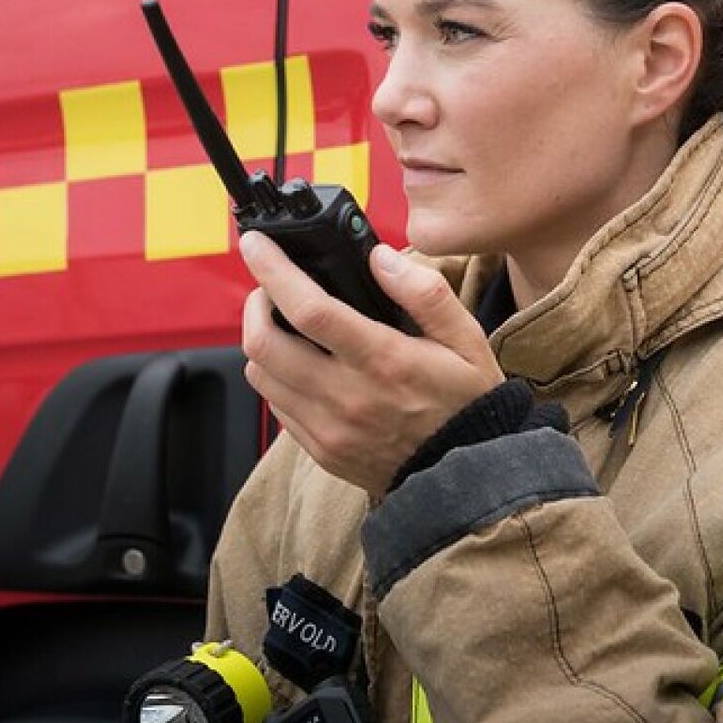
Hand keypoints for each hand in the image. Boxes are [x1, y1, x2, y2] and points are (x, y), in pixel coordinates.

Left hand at [238, 233, 506, 496]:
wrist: (466, 477)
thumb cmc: (467, 402)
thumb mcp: (466, 339)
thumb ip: (424, 293)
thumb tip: (379, 258)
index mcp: (384, 361)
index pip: (310, 310)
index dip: (274, 271)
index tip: (256, 245)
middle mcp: (348, 397)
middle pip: (265, 343)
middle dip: (255, 303)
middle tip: (269, 288)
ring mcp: (330, 428)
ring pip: (260, 375)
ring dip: (261, 341)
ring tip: (285, 325)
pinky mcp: (322, 450)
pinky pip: (275, 406)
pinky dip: (275, 377)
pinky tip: (301, 365)